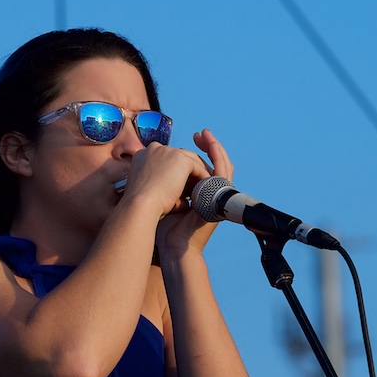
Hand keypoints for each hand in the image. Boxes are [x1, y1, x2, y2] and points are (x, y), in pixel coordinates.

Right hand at [122, 139, 211, 217]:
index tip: (181, 187)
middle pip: (178, 157)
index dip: (173, 173)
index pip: (164, 160)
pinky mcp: (180, 158)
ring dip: (197, 175)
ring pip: (190, 161)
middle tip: (197, 187)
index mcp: (142, 155)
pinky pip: (196, 167)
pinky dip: (202, 179)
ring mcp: (167, 151)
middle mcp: (154, 149)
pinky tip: (206, 191)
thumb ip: (162, 186)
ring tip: (204, 190)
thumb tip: (183, 197)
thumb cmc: (141, 206)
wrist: (139, 205)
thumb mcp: (149, 191)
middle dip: (188, 172)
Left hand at [156, 128, 233, 256]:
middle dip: (208, 146)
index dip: (197, 154)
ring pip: (223, 164)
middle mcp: (212, 194)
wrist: (173, 243)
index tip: (186, 141)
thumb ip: (166, 183)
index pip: (204, 169)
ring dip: (215, 146)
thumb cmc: (164, 225)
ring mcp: (218, 195)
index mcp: (201, 195)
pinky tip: (211, 144)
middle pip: (215, 163)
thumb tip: (153, 167)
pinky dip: (218, 155)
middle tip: (199, 133)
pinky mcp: (221, 197)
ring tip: (205, 134)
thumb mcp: (166, 197)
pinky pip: (223, 170)